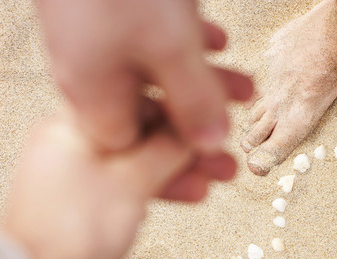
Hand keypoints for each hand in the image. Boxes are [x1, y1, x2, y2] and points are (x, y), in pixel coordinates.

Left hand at [3, 107, 235, 258]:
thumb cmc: (71, 233)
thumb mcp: (132, 181)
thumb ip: (168, 148)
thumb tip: (196, 128)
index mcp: (73, 123)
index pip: (139, 98)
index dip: (183, 107)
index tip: (214, 115)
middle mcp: (73, 142)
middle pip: (143, 131)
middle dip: (189, 144)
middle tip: (225, 153)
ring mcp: (78, 173)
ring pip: (140, 160)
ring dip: (182, 169)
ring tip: (221, 178)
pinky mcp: (84, 202)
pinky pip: (129, 184)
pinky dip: (159, 188)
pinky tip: (189, 194)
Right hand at [36, 0, 251, 152]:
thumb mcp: (171, 49)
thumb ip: (194, 101)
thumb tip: (211, 144)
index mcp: (93, 96)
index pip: (135, 153)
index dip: (179, 163)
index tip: (218, 166)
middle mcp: (88, 74)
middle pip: (150, 116)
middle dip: (201, 123)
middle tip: (241, 133)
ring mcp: (94, 41)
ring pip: (155, 77)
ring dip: (203, 83)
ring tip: (248, 85)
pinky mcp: (106, 12)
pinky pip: (149, 42)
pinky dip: (185, 46)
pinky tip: (217, 39)